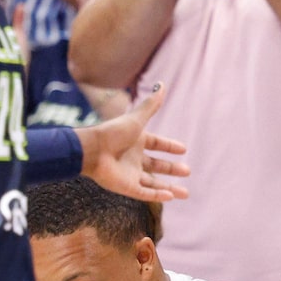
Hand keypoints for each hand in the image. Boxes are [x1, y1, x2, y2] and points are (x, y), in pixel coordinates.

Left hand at [75, 82, 189, 202]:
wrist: (93, 150)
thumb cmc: (113, 133)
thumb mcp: (136, 119)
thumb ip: (150, 105)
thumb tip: (161, 84)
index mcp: (136, 141)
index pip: (156, 144)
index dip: (169, 147)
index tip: (183, 149)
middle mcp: (133, 158)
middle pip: (156, 165)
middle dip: (172, 169)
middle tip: (187, 171)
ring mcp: (130, 174)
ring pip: (153, 183)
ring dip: (169, 188)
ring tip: (186, 193)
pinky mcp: (126, 187)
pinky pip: (144, 193)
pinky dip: (157, 196)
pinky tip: (170, 196)